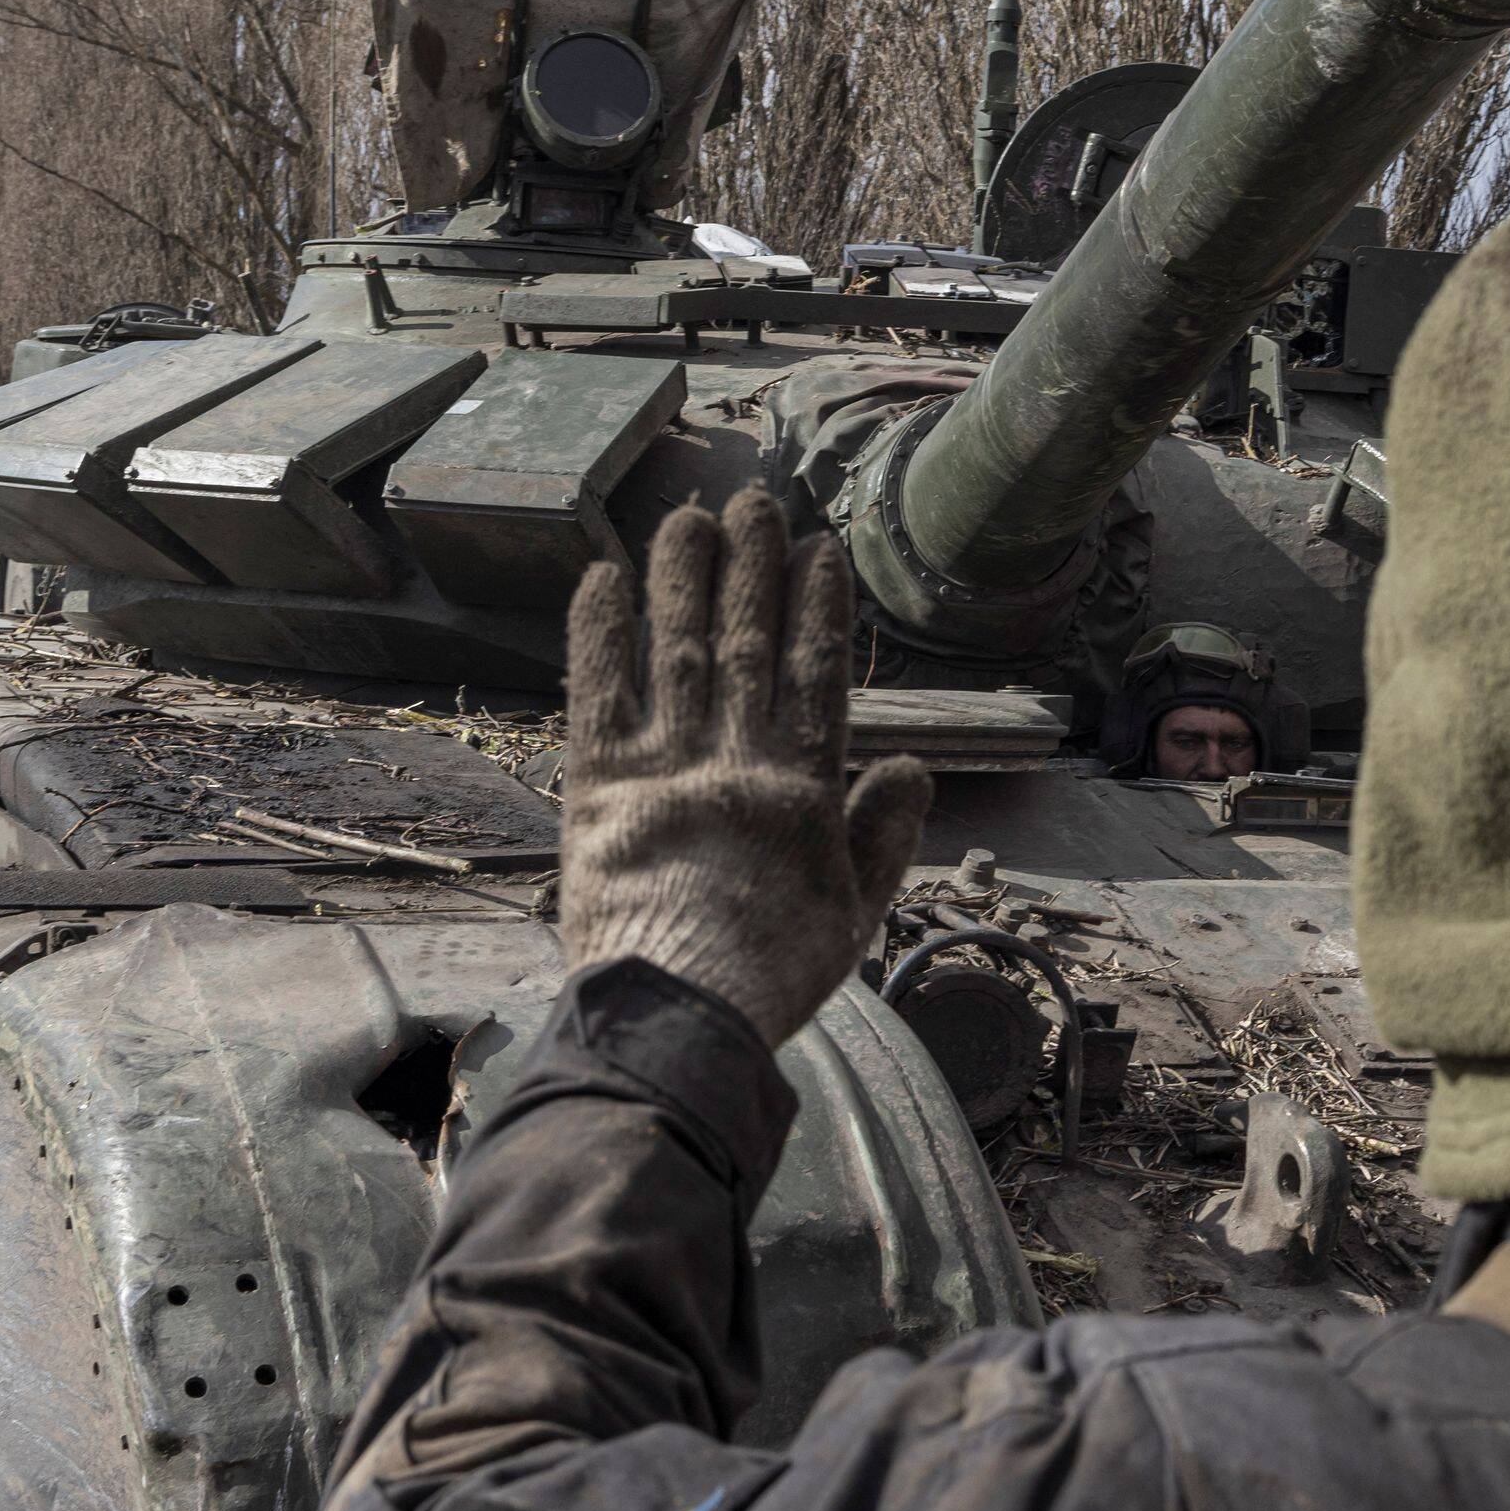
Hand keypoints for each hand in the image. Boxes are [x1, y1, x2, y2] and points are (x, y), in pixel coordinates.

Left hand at [554, 488, 931, 1046]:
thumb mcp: (854, 913)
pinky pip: (597, 692)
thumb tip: (913, 770)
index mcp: (802, 787)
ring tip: (688, 518)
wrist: (681, 1009)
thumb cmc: (772, 972)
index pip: (815, 674)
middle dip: (750, 567)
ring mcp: (665, 765)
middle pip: (745, 642)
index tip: (819, 550)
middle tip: (753, 501)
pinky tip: (602, 577)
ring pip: (677, 649)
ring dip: (682, 576)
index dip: (817, 606)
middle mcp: (735, 758)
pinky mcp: (596, 785)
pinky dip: (599, 631)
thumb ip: (885, 836)